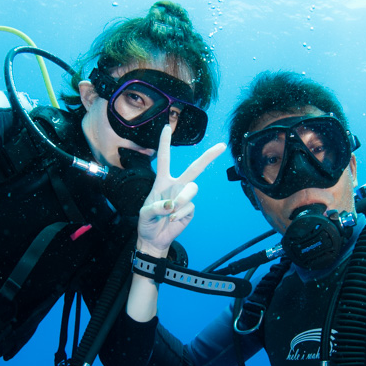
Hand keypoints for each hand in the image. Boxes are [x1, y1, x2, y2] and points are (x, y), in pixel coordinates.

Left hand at [137, 125, 225, 256]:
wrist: (154, 239)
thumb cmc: (147, 223)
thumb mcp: (144, 213)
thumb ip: (156, 207)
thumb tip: (171, 205)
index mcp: (162, 182)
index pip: (164, 159)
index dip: (165, 143)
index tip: (166, 127)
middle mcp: (175, 186)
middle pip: (194, 168)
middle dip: (208, 156)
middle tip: (221, 146)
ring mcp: (184, 198)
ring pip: (192, 188)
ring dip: (182, 198)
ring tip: (171, 211)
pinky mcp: (190, 210)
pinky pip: (189, 207)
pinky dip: (179, 214)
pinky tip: (172, 220)